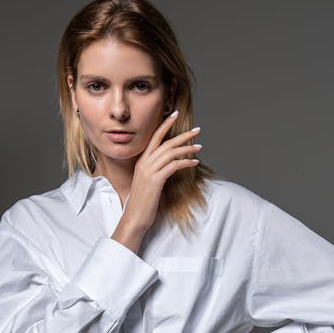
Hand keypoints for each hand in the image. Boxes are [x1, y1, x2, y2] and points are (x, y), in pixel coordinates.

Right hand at [121, 111, 200, 232]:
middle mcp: (144, 163)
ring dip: (187, 148)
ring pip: (171, 152)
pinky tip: (194, 162)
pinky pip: (173, 166)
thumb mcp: (148, 183)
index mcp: (142, 162)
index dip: (165, 124)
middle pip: (166, 143)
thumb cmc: (142, 203)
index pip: (154, 137)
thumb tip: (169, 166)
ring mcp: (149, 171)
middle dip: (183, 135)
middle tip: (197, 130)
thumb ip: (156, 172)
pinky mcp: (155, 180)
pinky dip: (185, 162)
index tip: (175, 114)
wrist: (134, 218)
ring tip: (199, 146)